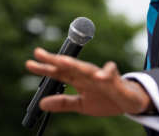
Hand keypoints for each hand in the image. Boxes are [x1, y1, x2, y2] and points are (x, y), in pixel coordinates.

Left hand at [25, 47, 152, 115]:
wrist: (129, 101)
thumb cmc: (105, 99)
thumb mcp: (82, 105)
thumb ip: (63, 103)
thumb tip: (42, 103)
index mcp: (78, 80)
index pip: (58, 73)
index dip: (44, 68)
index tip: (28, 64)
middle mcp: (87, 75)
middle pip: (68, 66)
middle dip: (54, 60)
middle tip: (38, 53)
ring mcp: (101, 76)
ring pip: (86, 69)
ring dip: (74, 65)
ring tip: (61, 61)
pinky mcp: (116, 81)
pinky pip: (112, 75)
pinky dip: (107, 73)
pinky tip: (102, 74)